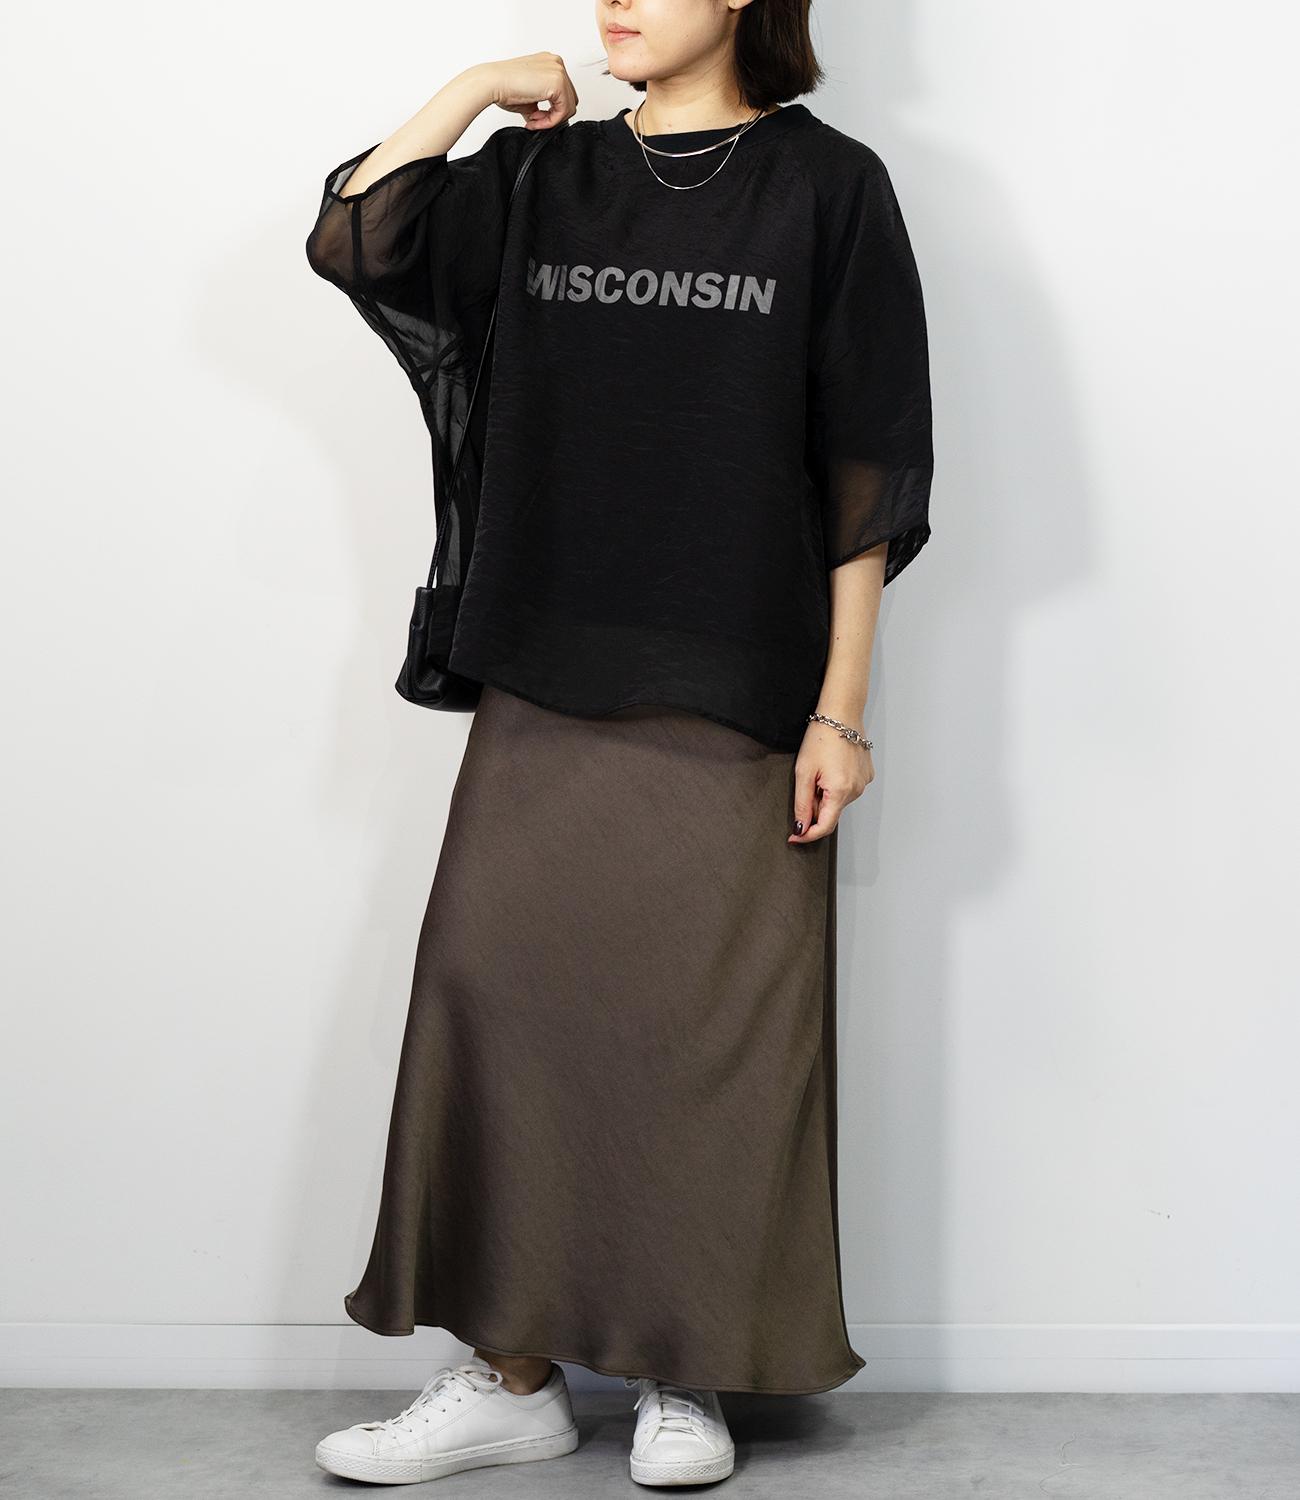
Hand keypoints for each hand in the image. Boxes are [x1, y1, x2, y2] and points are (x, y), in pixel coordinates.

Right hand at [478, 53, 578, 128]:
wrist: (492, 82)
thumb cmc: (503, 86)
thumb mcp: (529, 96)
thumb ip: (542, 105)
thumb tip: (547, 119)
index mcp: (550, 63)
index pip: (563, 93)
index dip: (551, 110)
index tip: (534, 117)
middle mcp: (556, 63)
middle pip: (569, 100)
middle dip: (553, 115)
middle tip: (534, 120)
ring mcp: (559, 71)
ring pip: (569, 107)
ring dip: (551, 120)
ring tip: (532, 120)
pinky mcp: (558, 82)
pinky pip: (564, 111)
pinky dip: (551, 121)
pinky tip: (534, 120)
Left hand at [788, 719, 873, 842]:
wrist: (841, 713)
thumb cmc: (822, 737)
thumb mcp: (803, 772)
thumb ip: (802, 804)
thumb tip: (801, 827)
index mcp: (841, 791)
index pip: (824, 826)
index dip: (807, 835)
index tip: (794, 837)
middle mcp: (857, 790)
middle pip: (831, 813)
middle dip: (814, 808)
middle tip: (804, 785)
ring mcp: (864, 783)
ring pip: (839, 801)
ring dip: (825, 795)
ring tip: (818, 771)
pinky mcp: (866, 775)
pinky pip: (848, 789)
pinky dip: (835, 786)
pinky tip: (830, 767)